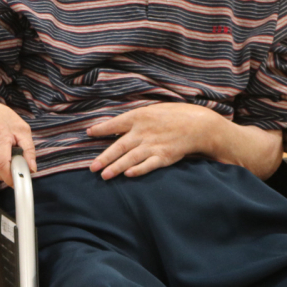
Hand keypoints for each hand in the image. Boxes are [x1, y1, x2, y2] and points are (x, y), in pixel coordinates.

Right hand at [0, 92, 36, 185]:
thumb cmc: (0, 117)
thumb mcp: (21, 128)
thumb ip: (29, 149)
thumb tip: (32, 169)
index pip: (3, 164)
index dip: (13, 177)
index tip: (21, 180)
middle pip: (0, 172)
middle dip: (12, 171)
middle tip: (16, 160)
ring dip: (4, 171)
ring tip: (5, 154)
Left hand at [87, 103, 218, 178]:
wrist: (197, 125)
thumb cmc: (172, 116)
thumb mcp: (150, 111)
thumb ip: (134, 120)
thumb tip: (115, 127)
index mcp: (139, 117)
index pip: (115, 123)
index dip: (101, 129)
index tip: (89, 133)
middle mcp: (143, 132)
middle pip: (119, 146)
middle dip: (104, 157)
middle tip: (91, 167)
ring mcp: (154, 145)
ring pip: (131, 158)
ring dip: (116, 167)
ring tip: (104, 175)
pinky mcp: (164, 156)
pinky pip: (149, 165)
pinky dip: (138, 170)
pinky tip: (128, 174)